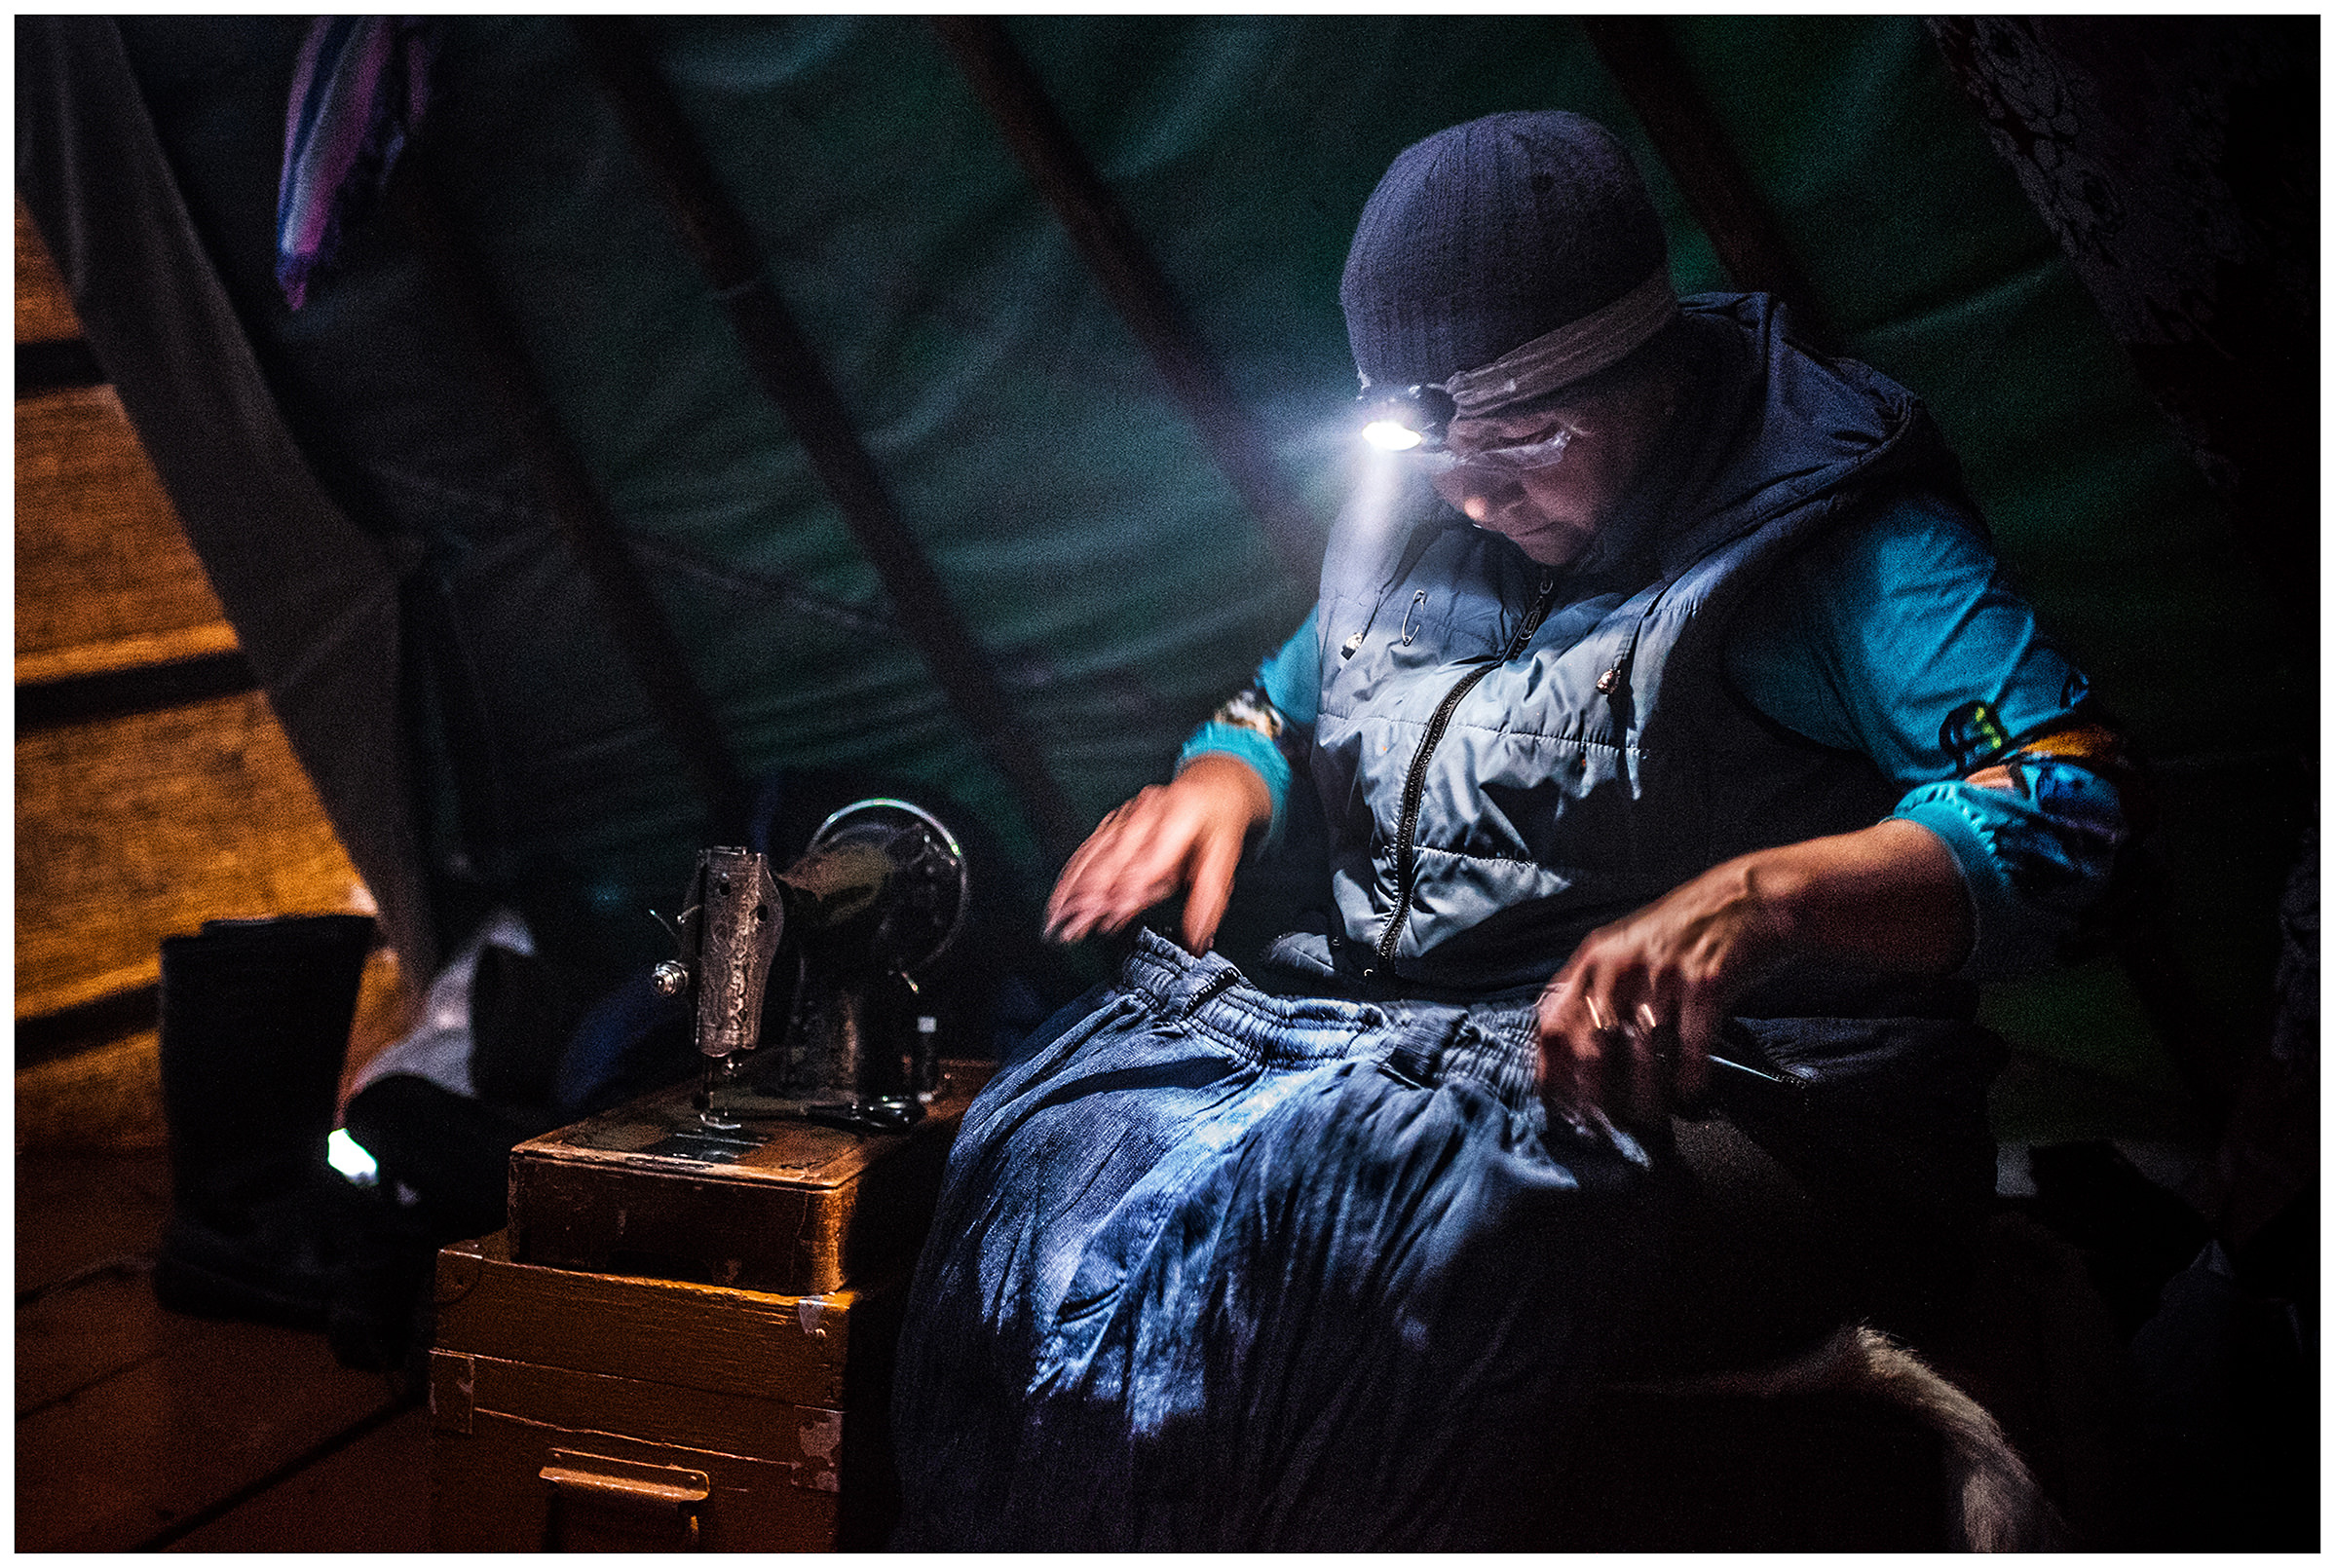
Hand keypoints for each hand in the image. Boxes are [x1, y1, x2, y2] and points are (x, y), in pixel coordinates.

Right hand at [1042, 754, 1272, 953]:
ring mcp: (1127, 815)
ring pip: (1093, 855)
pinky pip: (1087, 849)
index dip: (1128, 889)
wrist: (1210, 785)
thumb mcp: (1225, 859)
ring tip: (1056, 921)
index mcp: (1180, 816)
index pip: (1149, 859)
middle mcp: (1147, 812)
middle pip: (1113, 859)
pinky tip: (1059, 898)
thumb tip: (1198, 937)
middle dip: (1088, 897)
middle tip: (1071, 928)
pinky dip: (1070, 877)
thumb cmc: (1216, 820)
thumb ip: (1208, 899)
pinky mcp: (1113, 822)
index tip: (1111, 914)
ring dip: (1071, 890)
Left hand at [1537, 860, 1785, 1127]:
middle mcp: (1621, 966)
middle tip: (1602, 1125)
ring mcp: (1663, 974)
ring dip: (1644, 1096)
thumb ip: (1596, 987)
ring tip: (1649, 1118)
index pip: (1552, 1023)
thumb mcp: (1625, 946)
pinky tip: (1689, 1091)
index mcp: (1594, 959)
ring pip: (1641, 1053)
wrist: (1746, 899)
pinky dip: (1688, 1076)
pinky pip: (1691, 1045)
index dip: (1551, 1070)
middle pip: (1591, 1046)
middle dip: (1594, 1095)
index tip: (1557, 1103)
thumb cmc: (1683, 931)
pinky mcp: (1705, 984)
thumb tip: (1570, 1048)